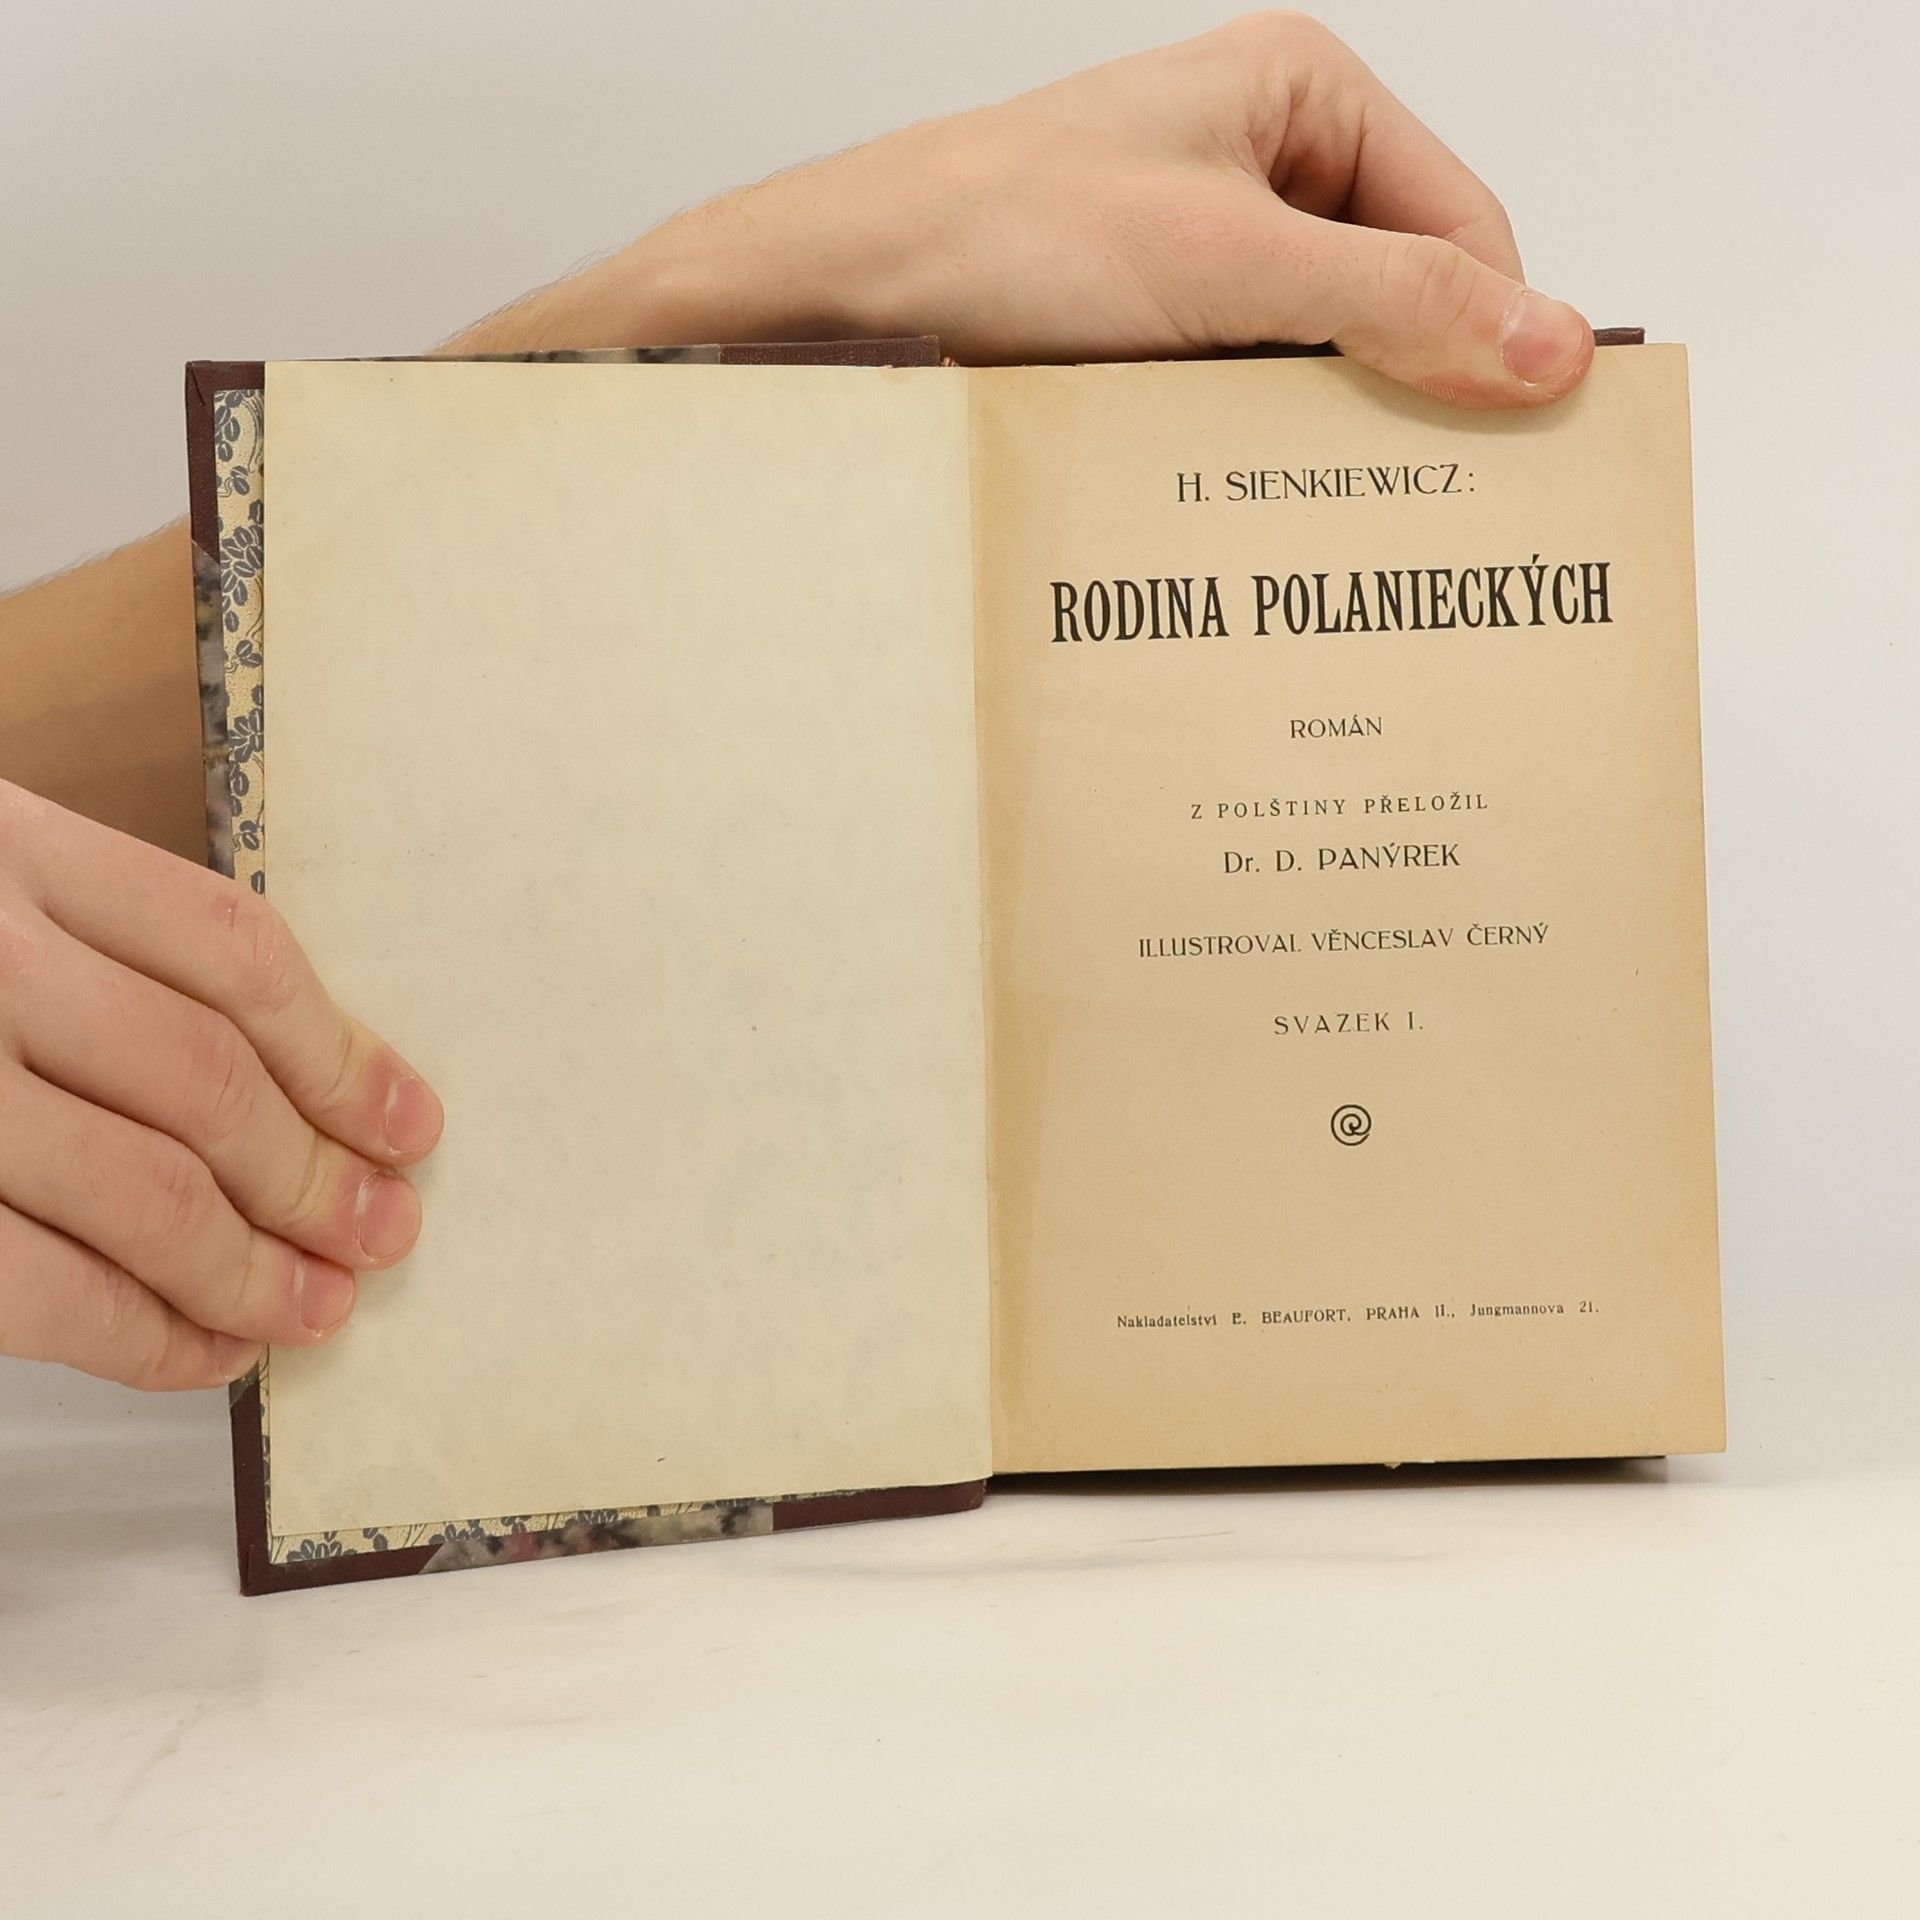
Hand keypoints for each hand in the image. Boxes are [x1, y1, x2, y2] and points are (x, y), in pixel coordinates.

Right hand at [0, 781, 441, 1388]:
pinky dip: (144, 1334)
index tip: (410, 1124)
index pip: (234, 954)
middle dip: (317, 1177)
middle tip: (383, 1234)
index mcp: (9, 847)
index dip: (344, 1053)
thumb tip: (305, 1088)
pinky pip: (38, 1286)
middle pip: (207, 1081)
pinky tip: (207, 1350)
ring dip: (253, 1270)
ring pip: (142, 1190)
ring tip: (320, 1308)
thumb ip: (100, 948)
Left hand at [603, 11, 1592, 404]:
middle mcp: (1264, 159)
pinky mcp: (1159, 316)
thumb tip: (1549, 348)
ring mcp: (1208, 242)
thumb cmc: (1006, 234)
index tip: (1515, 441)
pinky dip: (1262, 432)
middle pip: (1401, 287)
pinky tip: (1251, 482)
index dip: (1493, 328)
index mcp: (1303, 95)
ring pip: (1326, 345)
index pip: (1464, 221)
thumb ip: (1396, 304)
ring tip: (1323, 493)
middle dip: (1406, 383)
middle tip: (1423, 493)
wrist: (854, 293)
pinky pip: (1253, 378)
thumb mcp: (1229, 264)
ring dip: (1326, 420)